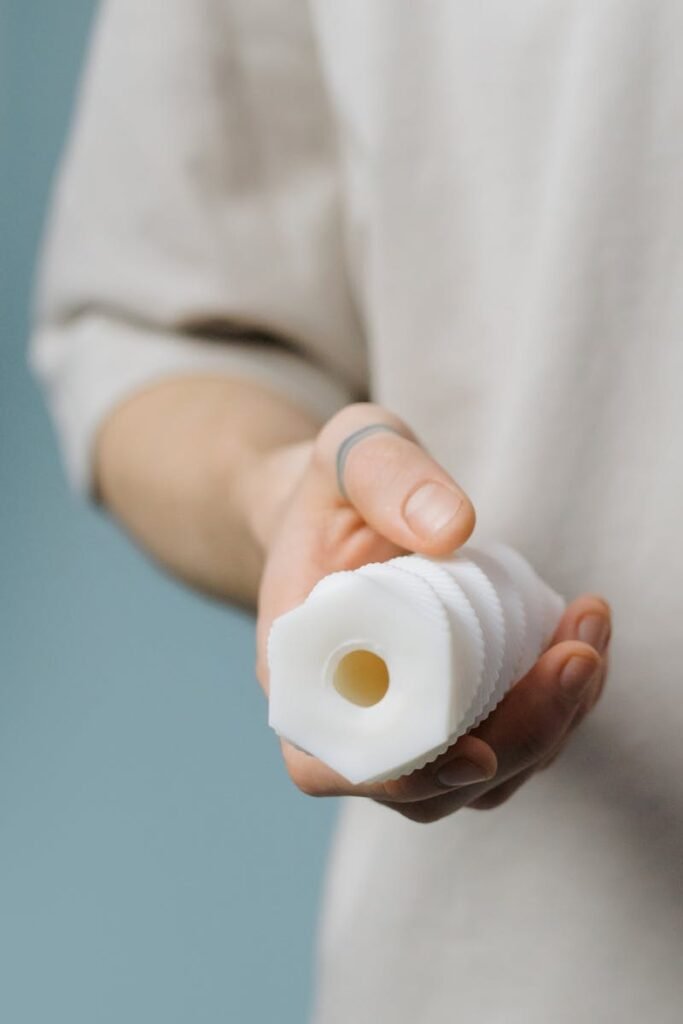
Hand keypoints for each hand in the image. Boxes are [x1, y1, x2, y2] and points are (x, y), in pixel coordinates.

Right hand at [248, 403, 610, 822]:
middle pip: (432, 784)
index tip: (476, 751)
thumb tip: (453, 527)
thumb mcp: (349, 452)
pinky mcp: (455, 710)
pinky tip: (582, 638)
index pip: (335, 763)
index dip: (403, 776)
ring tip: (588, 637)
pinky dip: (558, 704)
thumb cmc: (336, 488)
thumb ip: (384, 473)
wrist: (344, 510)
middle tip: (575, 659)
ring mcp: (408, 722)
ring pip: (485, 773)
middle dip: (519, 737)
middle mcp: (352, 717)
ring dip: (552, 722)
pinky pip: (511, 736)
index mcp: (301, 673)